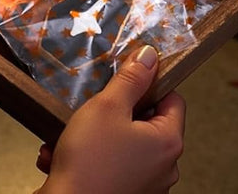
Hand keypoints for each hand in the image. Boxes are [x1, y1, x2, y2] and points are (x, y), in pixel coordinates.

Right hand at [36, 46, 185, 193]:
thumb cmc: (89, 164)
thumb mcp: (108, 106)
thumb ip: (131, 79)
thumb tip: (149, 57)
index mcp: (167, 142)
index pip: (173, 99)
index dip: (150, 83)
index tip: (127, 76)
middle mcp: (163, 167)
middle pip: (146, 121)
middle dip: (115, 110)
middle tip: (94, 106)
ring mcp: (145, 184)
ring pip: (123, 143)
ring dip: (95, 134)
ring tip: (72, 133)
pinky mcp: (124, 193)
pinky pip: (110, 165)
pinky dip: (89, 156)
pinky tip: (64, 153)